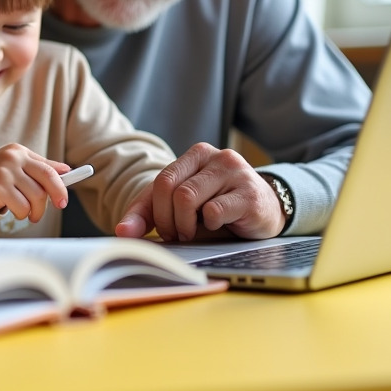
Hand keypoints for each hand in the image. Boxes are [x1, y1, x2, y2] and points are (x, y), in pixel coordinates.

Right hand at [0, 144, 70, 222]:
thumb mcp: (20, 167)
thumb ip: (41, 168)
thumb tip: (66, 171)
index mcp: (21, 152)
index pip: (48, 169)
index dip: (60, 186)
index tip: (63, 201)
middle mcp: (13, 159)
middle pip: (44, 184)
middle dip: (50, 202)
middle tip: (43, 212)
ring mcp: (5, 172)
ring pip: (35, 198)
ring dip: (34, 211)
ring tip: (27, 212)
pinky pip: (21, 207)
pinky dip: (22, 214)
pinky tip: (14, 210)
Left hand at [115, 143, 285, 241]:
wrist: (268, 211)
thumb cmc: (221, 208)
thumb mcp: (185, 207)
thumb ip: (151, 214)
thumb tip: (122, 232)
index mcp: (195, 156)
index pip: (160, 181)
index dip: (151, 211)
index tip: (155, 232)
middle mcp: (215, 157)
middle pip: (169, 188)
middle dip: (167, 219)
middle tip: (177, 235)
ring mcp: (234, 172)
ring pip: (187, 198)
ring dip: (185, 225)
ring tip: (194, 233)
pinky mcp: (250, 193)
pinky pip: (214, 210)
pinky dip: (210, 224)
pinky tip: (219, 225)